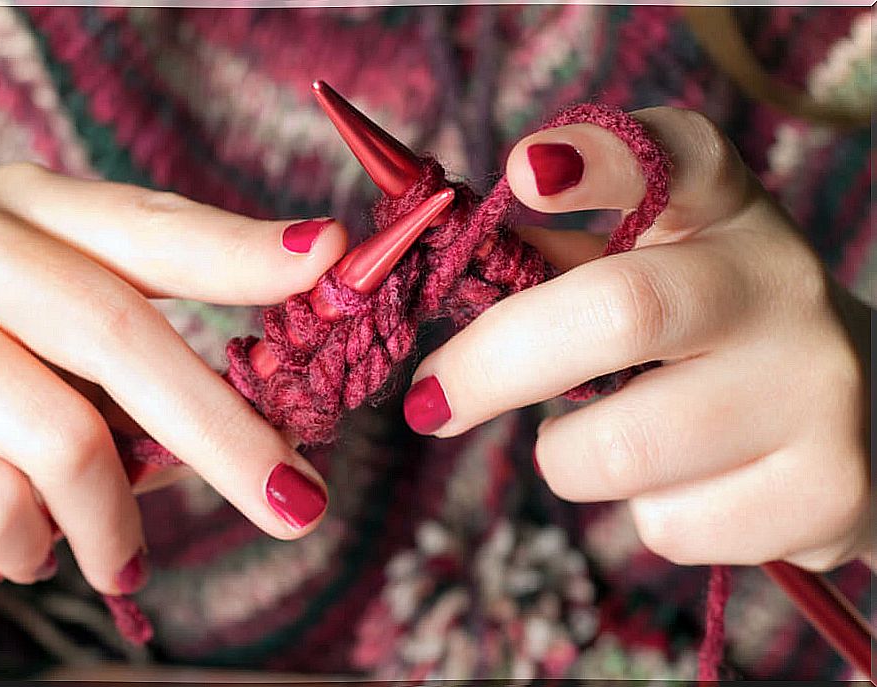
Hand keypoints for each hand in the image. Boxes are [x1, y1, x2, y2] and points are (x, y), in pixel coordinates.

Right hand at [0, 163, 346, 591]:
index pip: (148, 226)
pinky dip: (33, 547)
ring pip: (63, 436)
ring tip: (119, 561)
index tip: (327, 256)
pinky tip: (30, 548)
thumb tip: (269, 430)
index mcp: (22, 213)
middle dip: (224, 432)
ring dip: (112, 524)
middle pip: (120, 331)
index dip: (239, 249)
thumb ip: (147, 380)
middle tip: (299, 503)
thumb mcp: (63, 364)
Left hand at [403, 108, 871, 570]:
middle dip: (491, 366)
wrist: (863, 417)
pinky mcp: (825, 496)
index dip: (597, 156)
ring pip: (617, 452)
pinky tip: (689, 482)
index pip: (677, 159)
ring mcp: (817, 394)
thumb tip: (449, 280)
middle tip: (430, 400)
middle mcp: (782, 289)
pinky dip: (642, 513)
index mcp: (727, 217)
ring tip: (610, 437)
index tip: (524, 170)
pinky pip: (663, 526)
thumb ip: (559, 266)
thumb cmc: (711, 338)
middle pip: (619, 313)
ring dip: (568, 456)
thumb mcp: (653, 276)